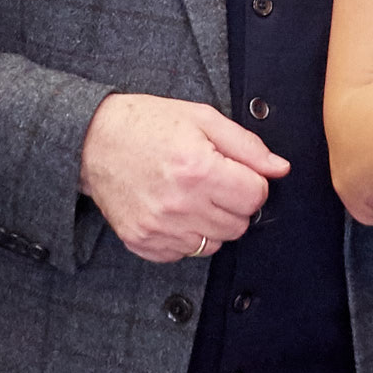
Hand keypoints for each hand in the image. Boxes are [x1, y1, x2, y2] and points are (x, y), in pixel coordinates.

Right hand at [79, 93, 289, 263]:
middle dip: (235, 203)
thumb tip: (280, 169)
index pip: (256, 196)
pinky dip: (188, 235)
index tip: (236, 172)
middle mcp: (179, 204)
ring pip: (216, 243)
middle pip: (240, 224)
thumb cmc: (148, 124)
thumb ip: (247, 146)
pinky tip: (174, 209)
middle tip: (213, 181)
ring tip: (192, 194)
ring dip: (213, 221)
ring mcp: (159, 228)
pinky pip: (186, 253)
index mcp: (198, 168)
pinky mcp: (143, 243)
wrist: (92, 141)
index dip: (252, 182)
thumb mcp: (203, 119)